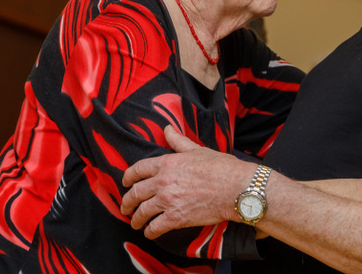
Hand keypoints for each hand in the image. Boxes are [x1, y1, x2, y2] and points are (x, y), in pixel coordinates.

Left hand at [121, 126, 253, 238]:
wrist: (236, 188)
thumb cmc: (221, 167)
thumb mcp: (198, 150)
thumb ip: (179, 141)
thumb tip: (167, 129)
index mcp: (167, 163)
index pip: (137, 169)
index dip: (127, 177)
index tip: (125, 183)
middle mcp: (163, 181)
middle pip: (135, 193)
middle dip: (126, 202)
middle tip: (125, 207)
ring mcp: (168, 201)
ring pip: (142, 212)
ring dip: (136, 219)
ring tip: (135, 223)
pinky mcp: (176, 218)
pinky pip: (155, 227)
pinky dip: (149, 232)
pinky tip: (149, 232)